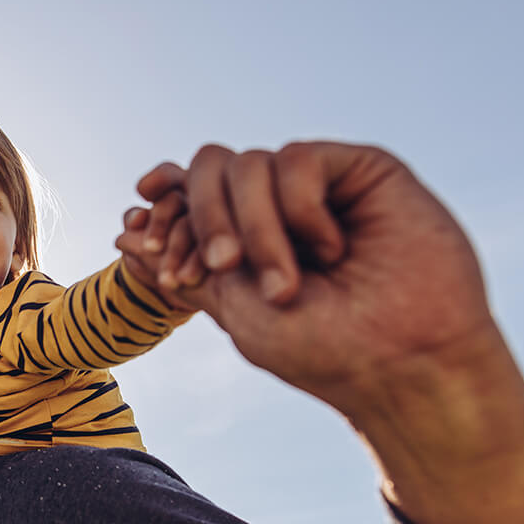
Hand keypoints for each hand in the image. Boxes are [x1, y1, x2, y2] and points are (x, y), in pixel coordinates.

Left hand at [134, 142, 523, 523]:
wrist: (401, 364)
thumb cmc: (325, 351)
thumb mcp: (236, 310)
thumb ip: (185, 268)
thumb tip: (123, 233)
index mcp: (248, 239)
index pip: (192, 195)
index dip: (165, 201)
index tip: (135, 224)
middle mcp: (281, 208)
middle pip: (213, 168)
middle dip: (202, 216)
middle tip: (222, 267)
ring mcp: (321, 187)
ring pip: (250, 164)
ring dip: (254, 227)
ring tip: (285, 284)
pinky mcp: (360, 170)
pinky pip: (295, 159)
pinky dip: (297, 209)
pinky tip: (329, 250)